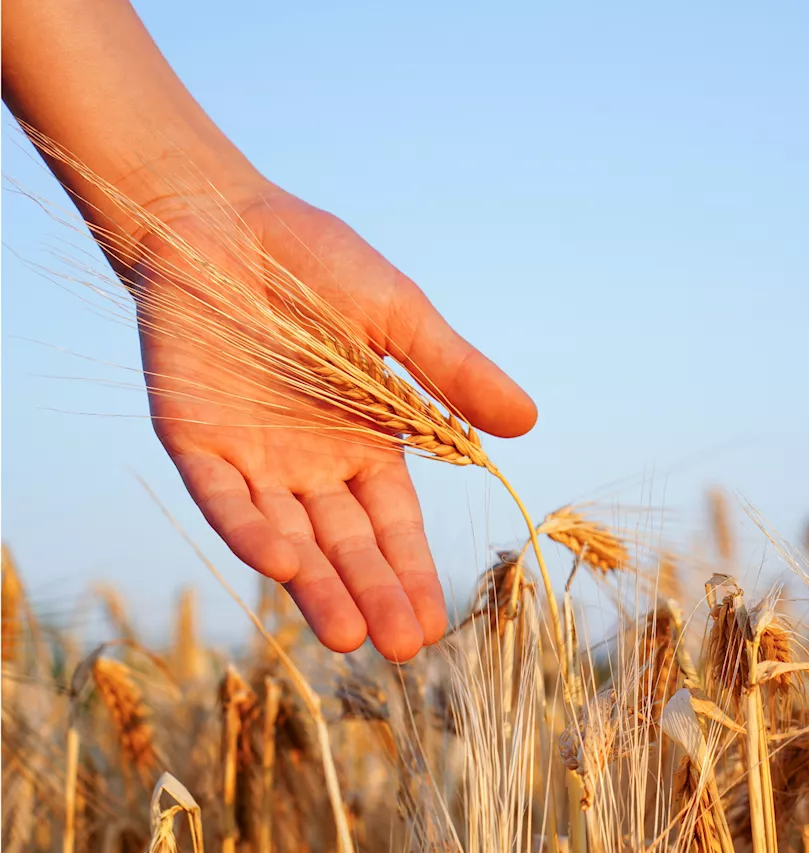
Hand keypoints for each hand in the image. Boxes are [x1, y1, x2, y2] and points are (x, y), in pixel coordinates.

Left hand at [137, 187, 536, 660]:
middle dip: (374, 596)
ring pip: (289, 537)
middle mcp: (309, 464)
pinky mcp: (196, 440)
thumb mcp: (400, 317)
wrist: (220, 219)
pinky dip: (251, 530)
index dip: (413, 572)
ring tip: (348, 638)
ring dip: (315, 586)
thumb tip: (529, 423)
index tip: (437, 626)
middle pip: (346, 545)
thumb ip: (453, 373)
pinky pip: (226, 497)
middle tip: (402, 650)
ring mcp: (252, 457)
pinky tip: (284, 564)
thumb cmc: (315, 262)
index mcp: (363, 440)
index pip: (392, 524)